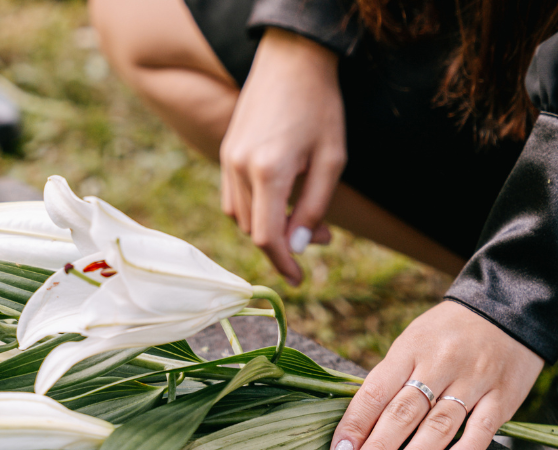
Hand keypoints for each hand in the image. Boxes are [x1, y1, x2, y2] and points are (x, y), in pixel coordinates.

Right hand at [220, 27, 345, 284]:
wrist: (291, 61)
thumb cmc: (320, 107)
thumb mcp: (332, 160)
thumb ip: (314, 208)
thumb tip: (298, 247)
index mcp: (268, 171)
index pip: (267, 237)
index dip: (283, 265)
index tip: (298, 280)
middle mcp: (240, 168)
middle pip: (254, 229)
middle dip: (285, 242)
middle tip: (322, 233)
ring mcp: (227, 159)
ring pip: (241, 216)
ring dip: (269, 226)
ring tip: (302, 214)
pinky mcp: (225, 152)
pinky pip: (233, 197)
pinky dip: (254, 209)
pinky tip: (279, 198)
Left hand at [331, 301, 543, 449]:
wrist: (505, 311)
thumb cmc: (447, 331)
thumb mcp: (412, 341)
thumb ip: (392, 377)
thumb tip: (363, 419)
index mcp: (409, 349)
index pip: (375, 391)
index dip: (355, 422)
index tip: (340, 446)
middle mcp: (439, 364)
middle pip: (403, 413)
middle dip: (378, 444)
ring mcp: (472, 381)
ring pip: (438, 426)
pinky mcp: (502, 397)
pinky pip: (480, 431)